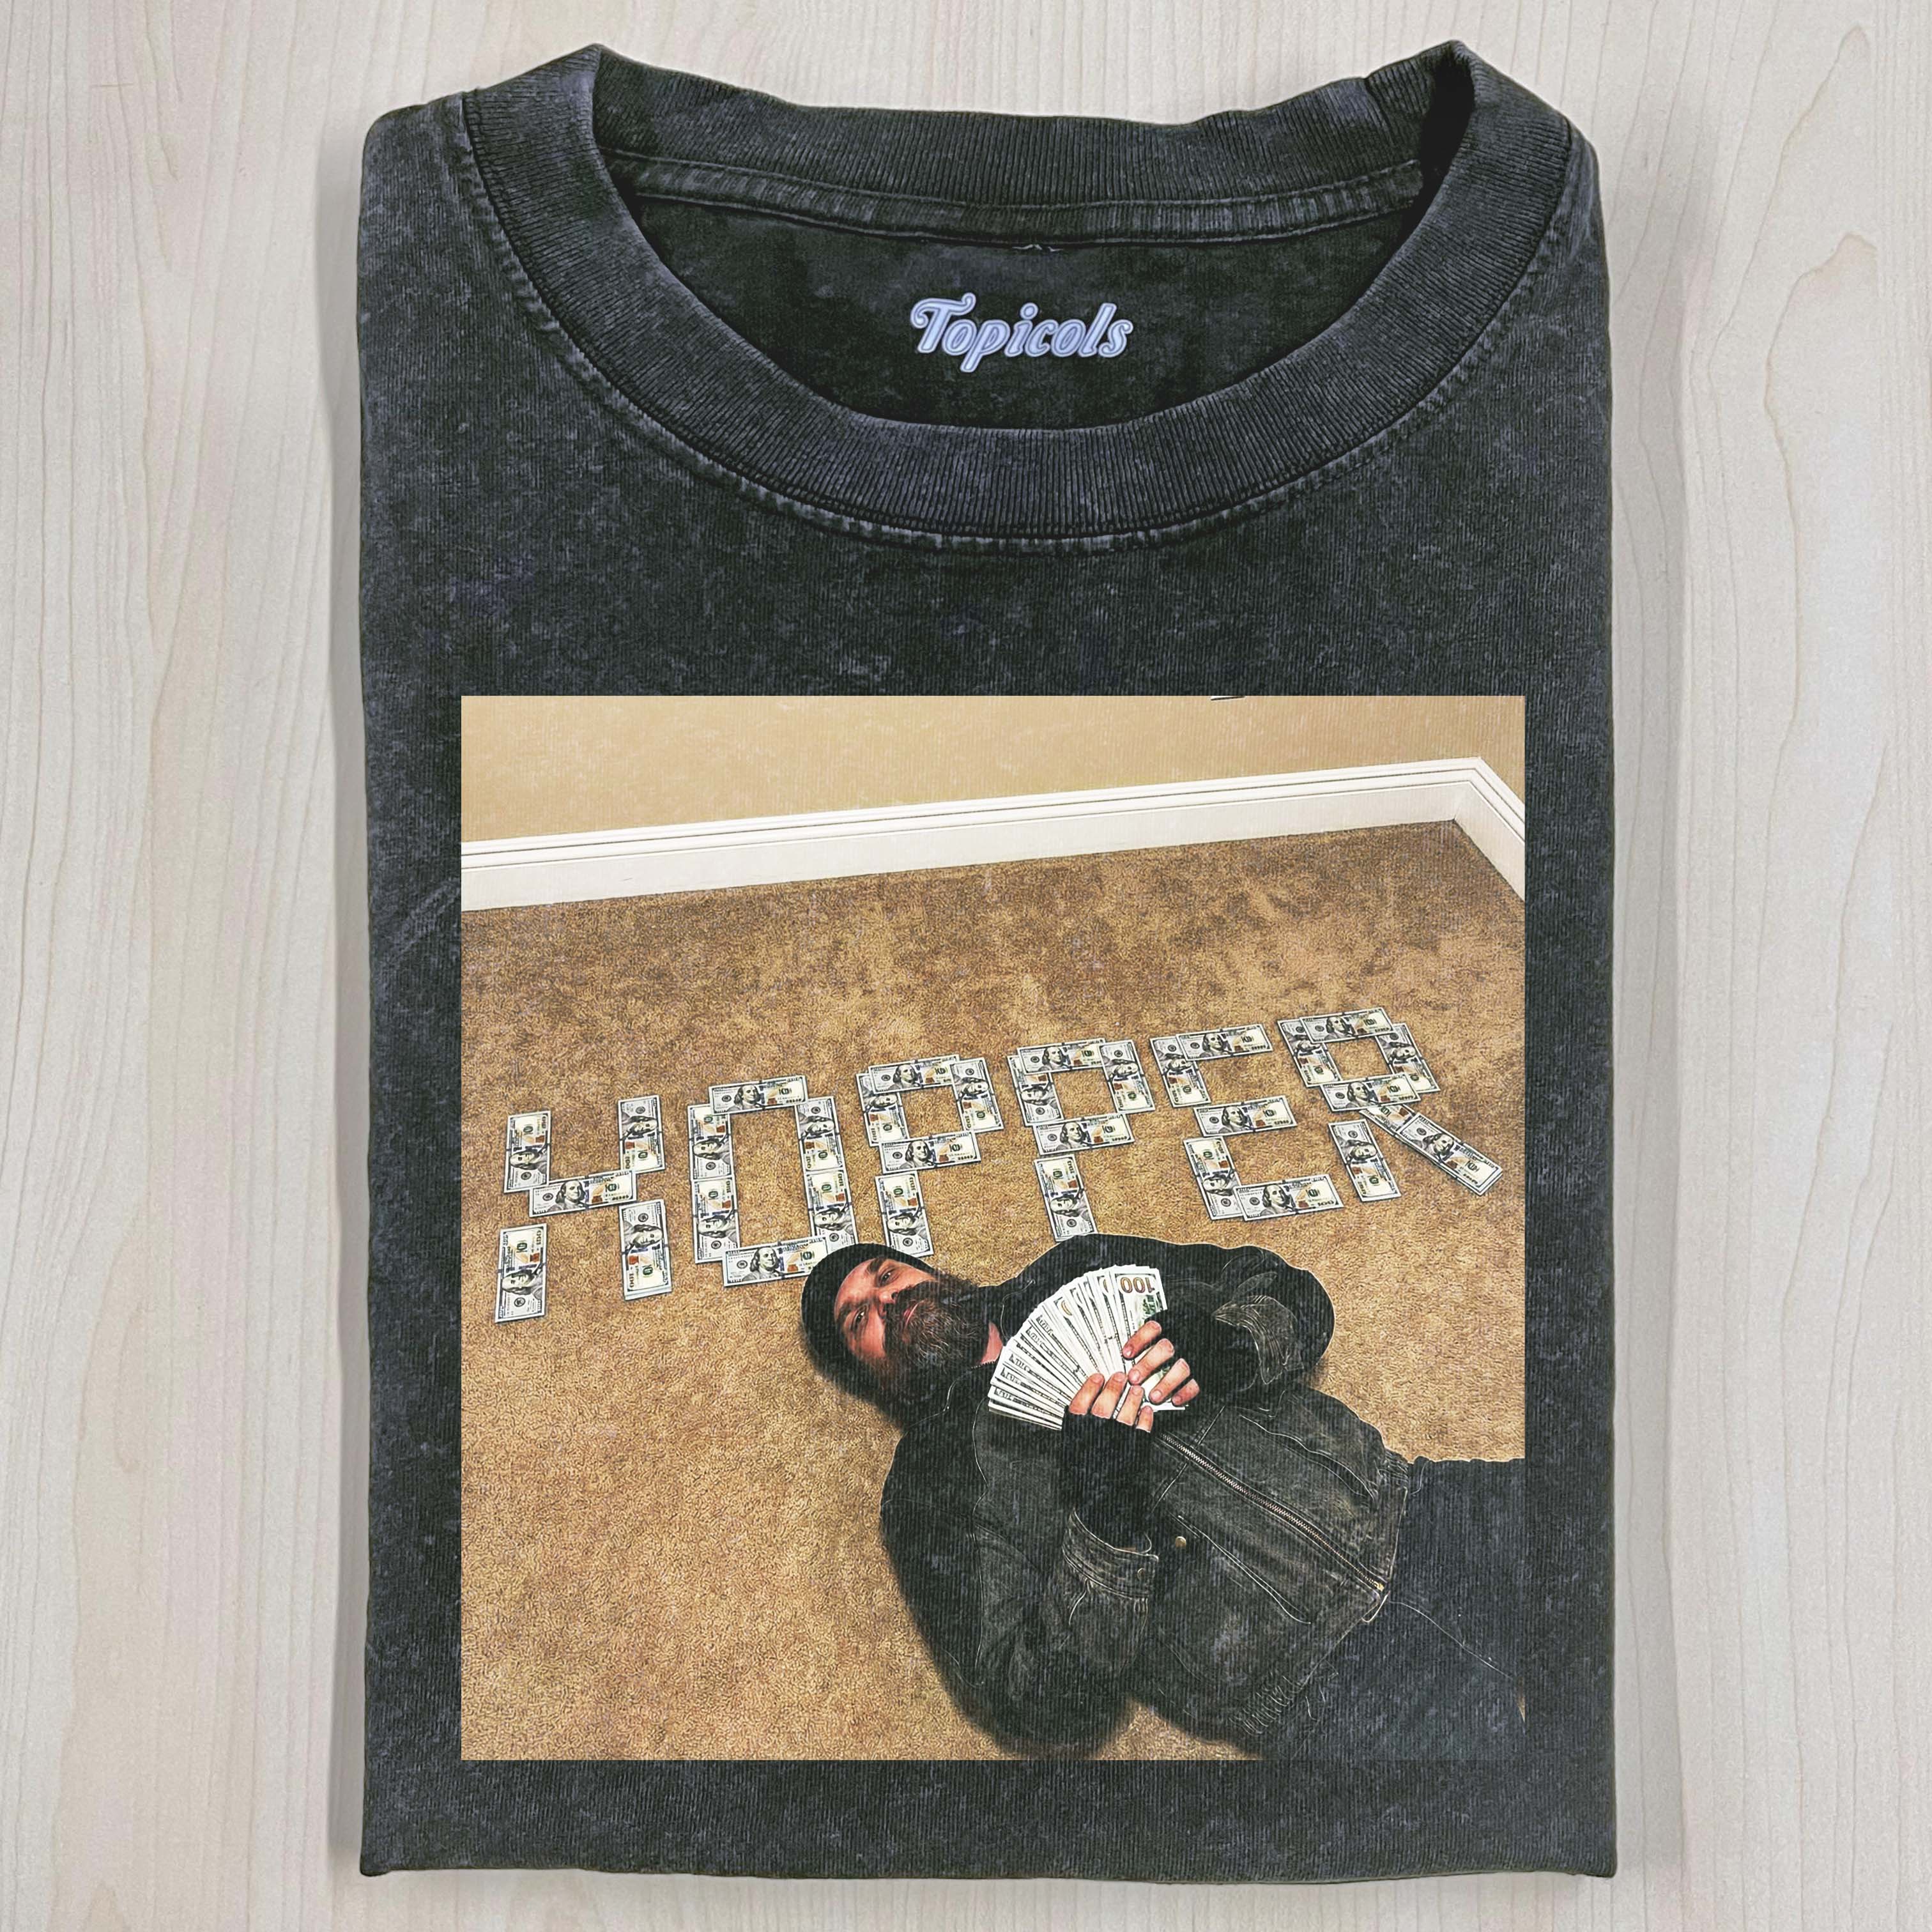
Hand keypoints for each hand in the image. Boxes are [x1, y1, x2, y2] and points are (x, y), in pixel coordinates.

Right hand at [1060, 1373, 1151, 1544]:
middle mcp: (1096, 1436)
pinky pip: (1144, 1427)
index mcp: (1077, 1436)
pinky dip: (1146, 1417)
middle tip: (1119, 1377)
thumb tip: (1081, 1410)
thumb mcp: (1072, 1458)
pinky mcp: (1137, 1450)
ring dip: (1132, 1398)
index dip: (1089, 1387)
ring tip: (1136, 1390)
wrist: (1105, 1512)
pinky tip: (1147, 1411)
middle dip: (1113, 1386)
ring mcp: (1118, 1442)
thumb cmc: (1086, 1486)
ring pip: (1127, 1411)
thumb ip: (1076, 1434)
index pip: (1081, 1403)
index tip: (1097, 1377)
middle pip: (1106, 1402)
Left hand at [1121, 1321, 1201, 1407]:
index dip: (1138, 1341)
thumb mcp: (1173, 1324)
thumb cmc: (1189, 1332)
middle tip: (1134, 1378)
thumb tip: (1127, 1353)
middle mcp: (1185, 1338)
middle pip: (1165, 1349)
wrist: (1221, 1338)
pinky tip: (1174, 1399)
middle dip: (1148, 1364)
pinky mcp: (1208, 1370)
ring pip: (1182, 1368)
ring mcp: (1198, 1354)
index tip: (1126, 1354)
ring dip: (1166, 1384)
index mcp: (1173, 1324)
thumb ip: (1153, 1335)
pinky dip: (1185, 1392)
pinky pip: (1197, 1382)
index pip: (1153, 1328)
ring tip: (1153, 1396)